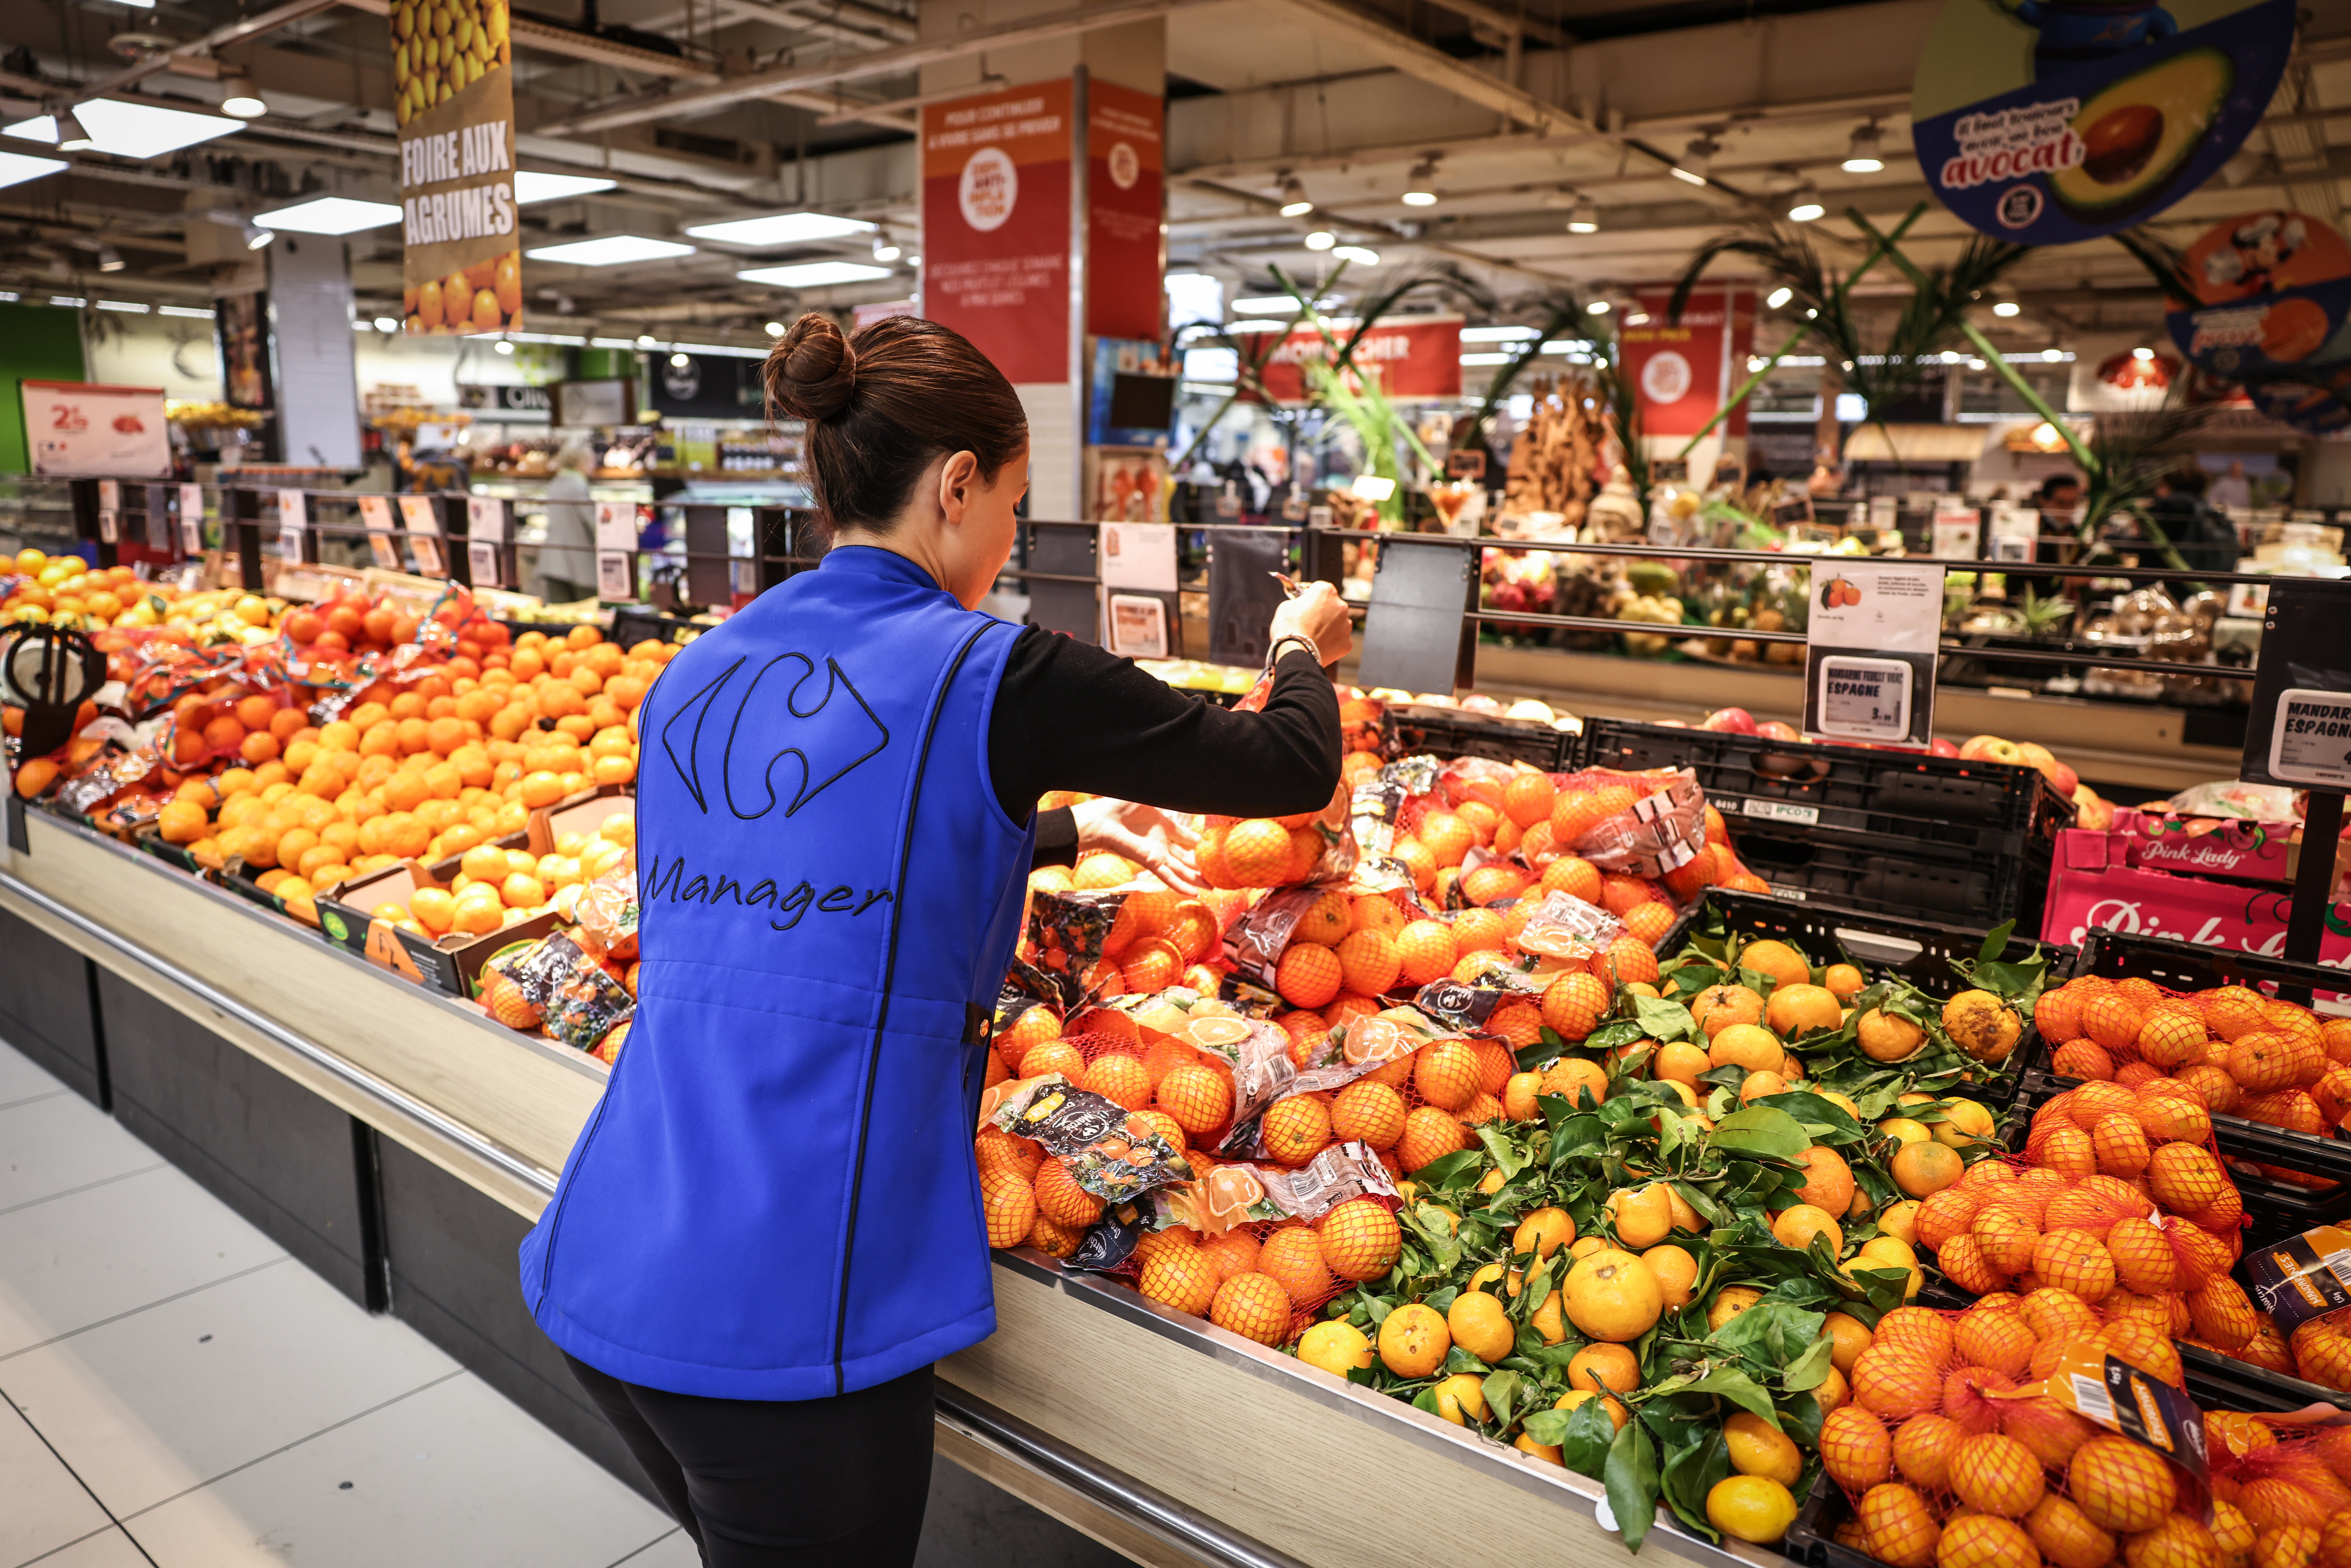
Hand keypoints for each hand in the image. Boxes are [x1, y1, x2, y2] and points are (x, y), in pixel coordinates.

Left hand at [1068, 797, 1202, 892]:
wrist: (1101, 819)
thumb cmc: (1120, 806)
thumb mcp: (1151, 798)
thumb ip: (1169, 799)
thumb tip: (1185, 789)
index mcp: (1164, 826)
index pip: (1188, 839)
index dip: (1201, 845)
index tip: (1214, 850)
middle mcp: (1162, 843)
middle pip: (1187, 858)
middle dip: (1202, 867)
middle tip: (1219, 874)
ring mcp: (1157, 854)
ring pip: (1181, 871)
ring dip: (1196, 880)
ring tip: (1213, 888)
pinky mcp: (1150, 862)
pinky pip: (1168, 876)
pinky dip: (1181, 885)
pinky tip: (1195, 893)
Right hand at [1268, 579, 1351, 665]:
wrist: (1294, 654)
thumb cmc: (1288, 628)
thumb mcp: (1287, 605)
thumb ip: (1300, 601)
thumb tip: (1303, 604)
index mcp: (1326, 591)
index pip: (1320, 588)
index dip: (1312, 596)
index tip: (1306, 602)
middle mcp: (1341, 606)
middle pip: (1332, 605)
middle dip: (1323, 612)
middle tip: (1309, 621)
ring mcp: (1346, 625)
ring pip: (1338, 623)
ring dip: (1329, 626)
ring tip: (1314, 635)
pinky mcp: (1347, 642)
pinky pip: (1340, 639)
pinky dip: (1332, 641)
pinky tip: (1320, 645)